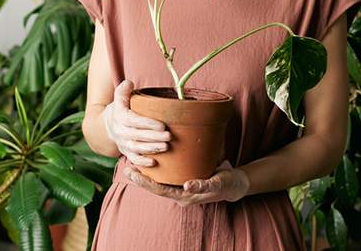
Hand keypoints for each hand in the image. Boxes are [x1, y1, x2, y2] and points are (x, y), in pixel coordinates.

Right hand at [102, 80, 170, 166]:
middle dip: (154, 137)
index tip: (162, 125)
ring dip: (151, 149)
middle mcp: (120, 131)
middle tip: (169, 136)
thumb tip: (129, 83)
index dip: (147, 123)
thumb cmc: (120, 110)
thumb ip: (123, 90)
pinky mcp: (126, 152)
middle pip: (137, 135)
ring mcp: (123, 143)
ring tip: (166, 147)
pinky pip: (132, 159)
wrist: (106, 126)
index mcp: (119, 116)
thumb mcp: (119, 98)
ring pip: (136, 148)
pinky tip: (154, 162)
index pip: (133, 120)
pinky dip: (142, 162)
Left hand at [124, 160, 249, 206]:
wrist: (233, 184)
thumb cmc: (225, 182)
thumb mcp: (217, 183)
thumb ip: (203, 185)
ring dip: (145, 176)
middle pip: (156, 188)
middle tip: (126, 168)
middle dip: (141, 180)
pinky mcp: (182, 181)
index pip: (161, 191)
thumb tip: (187, 185)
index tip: (134, 175)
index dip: (147, 183)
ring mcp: (180, 188)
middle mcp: (180, 194)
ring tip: (131, 165)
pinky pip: (166, 179)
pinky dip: (154, 172)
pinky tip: (147, 164)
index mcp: (185, 196)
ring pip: (159, 183)